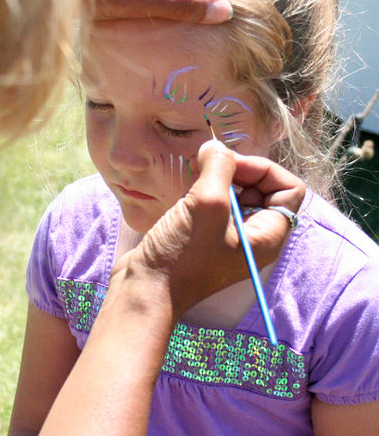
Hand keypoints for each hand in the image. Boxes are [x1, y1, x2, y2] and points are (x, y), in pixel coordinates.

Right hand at [115, 140, 304, 318]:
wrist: (146, 289)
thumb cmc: (182, 255)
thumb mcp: (207, 204)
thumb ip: (219, 167)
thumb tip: (215, 146)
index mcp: (268, 236)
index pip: (288, 189)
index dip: (263, 169)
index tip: (230, 166)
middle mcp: (254, 237)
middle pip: (262, 187)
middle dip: (238, 170)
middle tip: (207, 167)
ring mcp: (229, 236)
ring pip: (236, 193)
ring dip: (216, 179)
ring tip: (193, 179)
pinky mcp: (205, 235)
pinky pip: (214, 203)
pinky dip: (202, 190)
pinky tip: (184, 194)